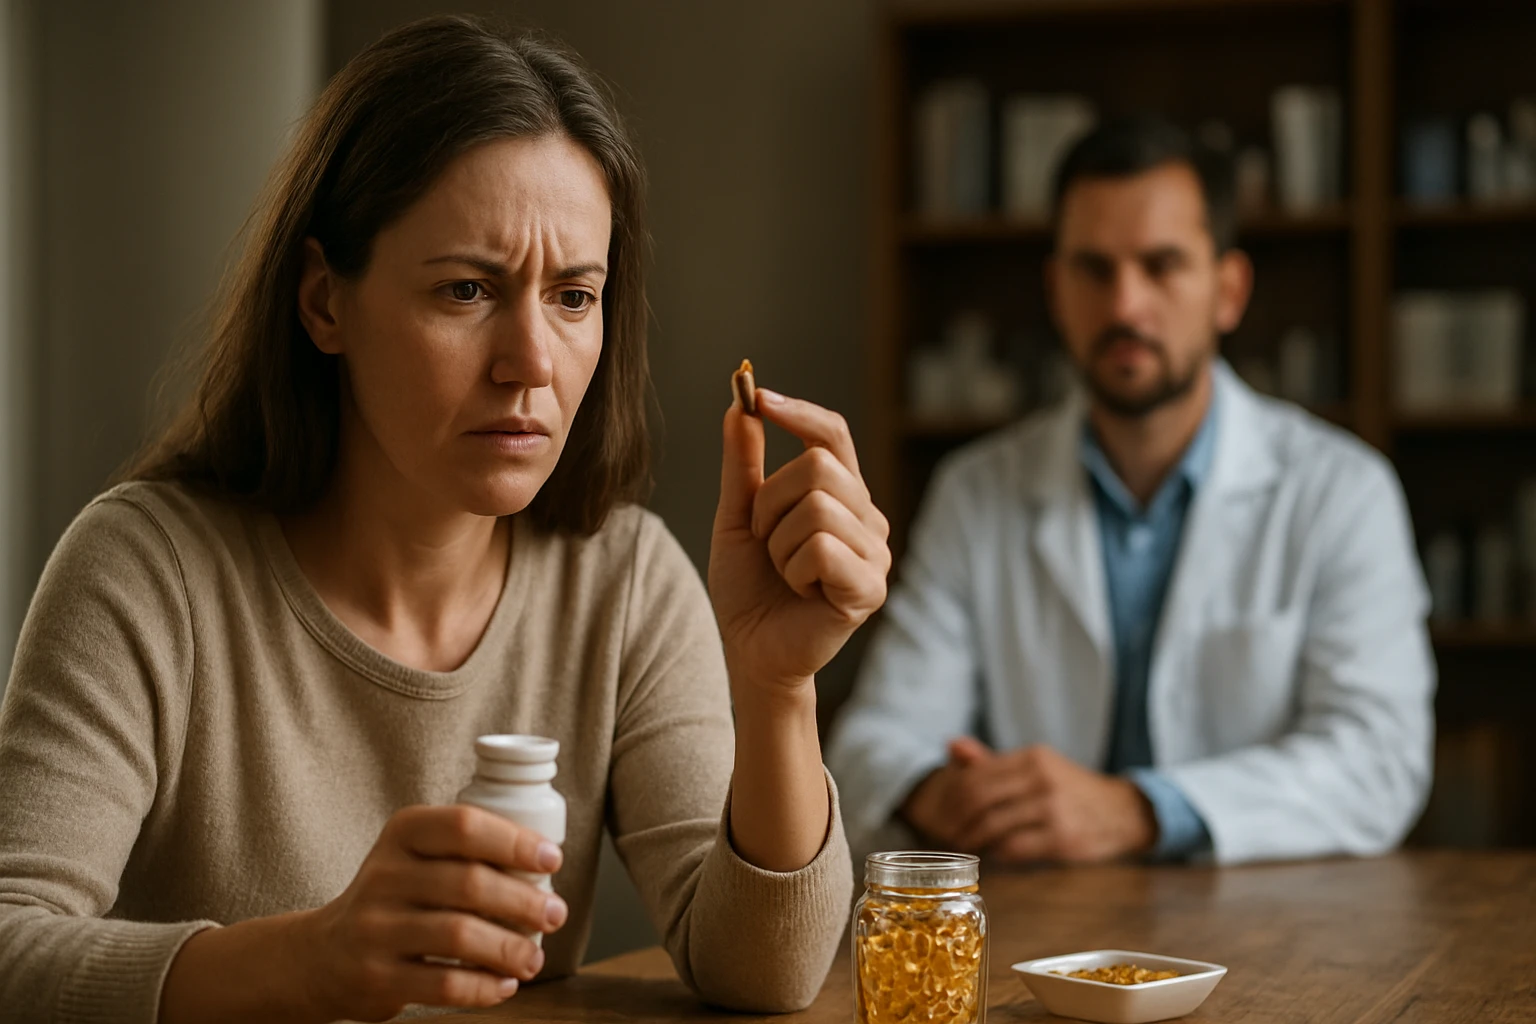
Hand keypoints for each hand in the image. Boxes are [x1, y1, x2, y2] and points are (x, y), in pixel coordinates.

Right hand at [293, 804, 568, 1021]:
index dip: (515, 841)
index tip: (552, 860)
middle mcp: (384, 875)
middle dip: (524, 901)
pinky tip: (504, 985)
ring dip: (510, 949)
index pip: (464, 825)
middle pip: (469, 883)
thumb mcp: (417, 857)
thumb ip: (468, 852)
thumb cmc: (396, 898)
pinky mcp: (376, 977)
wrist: (324, 954)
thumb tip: (544, 863)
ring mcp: (375, 928)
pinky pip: (443, 983)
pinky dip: (484, 987)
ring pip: (459, 936)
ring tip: (534, 958)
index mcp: (403, 834)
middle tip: (555, 915)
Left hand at [708, 387, 890, 693]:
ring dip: (778, 542)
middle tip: (765, 539)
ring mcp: (875, 553)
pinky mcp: (870, 589)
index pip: (832, 433)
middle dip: (770, 502)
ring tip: (783, 570)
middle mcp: (868, 517)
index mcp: (842, 494)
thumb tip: (740, 405)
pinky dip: (793, 570)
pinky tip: (800, 591)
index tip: (757, 397)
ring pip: (817, 508)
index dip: (797, 412)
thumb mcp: (738, 517)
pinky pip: (822, 549)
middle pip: (819, 467)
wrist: (750, 651)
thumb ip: (743, 464)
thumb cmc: (750, 588)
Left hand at [900, 739, 1156, 863]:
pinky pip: (1015, 848)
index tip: (941, 814)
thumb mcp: (1036, 767)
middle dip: (956, 820)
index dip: (952, 797)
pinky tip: (993, 854)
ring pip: (994, 824)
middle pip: (979, 798)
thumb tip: (950, 745)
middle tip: (945, 836)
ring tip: (965, 847)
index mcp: (1032, 757)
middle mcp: (1042, 778)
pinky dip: (997, 853)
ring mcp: (1053, 808)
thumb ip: (992, 761)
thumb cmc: (1070, 790)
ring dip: (973, 840)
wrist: (1122, 812)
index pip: (977, 774)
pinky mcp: (1063, 838)